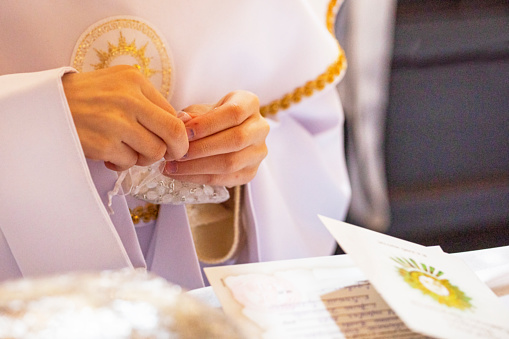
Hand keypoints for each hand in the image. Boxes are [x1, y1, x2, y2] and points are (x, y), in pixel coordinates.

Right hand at [62, 65, 188, 170]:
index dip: (178, 133)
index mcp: (135, 81)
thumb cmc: (85, 97)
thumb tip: (180, 124)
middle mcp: (128, 99)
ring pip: (154, 152)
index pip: (173, 113)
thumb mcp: (119, 85)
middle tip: (169, 155)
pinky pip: (129, 162)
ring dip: (144, 158)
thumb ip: (147, 102)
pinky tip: (109, 154)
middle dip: (176, 150)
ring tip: (127, 151)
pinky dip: (122, 163)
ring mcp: (116, 122)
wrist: (45, 105)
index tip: (173, 142)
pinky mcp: (103, 144)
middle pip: (173, 133)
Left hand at [163, 90, 269, 186]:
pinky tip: (181, 175)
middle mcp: (260, 127)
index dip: (208, 124)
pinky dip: (200, 178)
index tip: (184, 133)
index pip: (234, 113)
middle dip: (202, 148)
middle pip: (236, 140)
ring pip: (232, 163)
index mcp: (250, 103)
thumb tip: (182, 121)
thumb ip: (191, 115)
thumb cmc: (210, 118)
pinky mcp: (251, 172)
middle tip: (176, 154)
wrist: (223, 134)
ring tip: (173, 167)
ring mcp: (258, 152)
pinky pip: (226, 179)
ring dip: (198, 166)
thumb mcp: (200, 110)